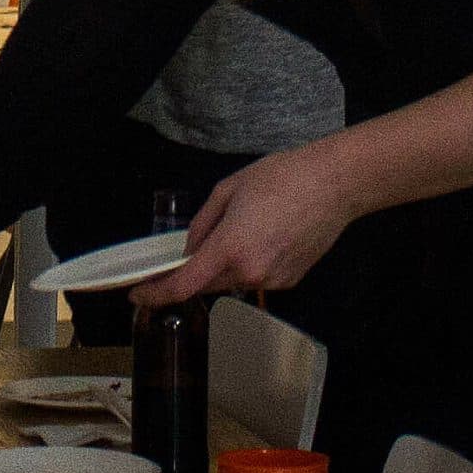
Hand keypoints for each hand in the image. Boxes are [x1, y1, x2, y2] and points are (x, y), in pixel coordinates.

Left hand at [136, 140, 351, 305]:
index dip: (156, 295)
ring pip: (233, 281)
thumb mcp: (229, 189)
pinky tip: (267, 235)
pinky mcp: (290, 281)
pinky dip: (250, 264)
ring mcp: (273, 281)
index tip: (138, 295)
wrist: (334, 184)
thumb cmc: (282, 177)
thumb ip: (202, 224)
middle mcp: (250, 273)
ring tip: (248, 226)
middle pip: (208, 283)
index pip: (184, 286)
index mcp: (230, 248)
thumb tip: (189, 250)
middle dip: (196, 269)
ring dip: (227, 264)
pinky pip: (257, 278)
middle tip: (202, 242)